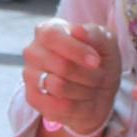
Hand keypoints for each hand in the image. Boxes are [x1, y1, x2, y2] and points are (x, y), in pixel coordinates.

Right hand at [22, 19, 117, 136]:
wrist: (98, 90)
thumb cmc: (98, 61)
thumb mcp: (106, 43)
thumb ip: (94, 34)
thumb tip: (78, 31)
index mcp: (47, 31)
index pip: (52, 37)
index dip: (76, 50)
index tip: (97, 61)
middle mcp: (33, 52)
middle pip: (61, 66)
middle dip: (89, 75)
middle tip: (100, 76)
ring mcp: (30, 76)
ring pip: (59, 87)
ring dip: (85, 90)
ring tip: (91, 88)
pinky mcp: (33, 98)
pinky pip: (58, 106)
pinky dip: (77, 105)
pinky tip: (81, 100)